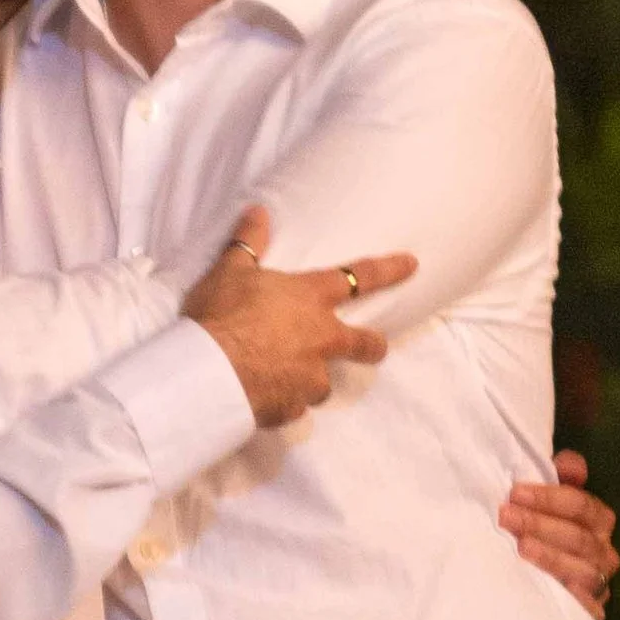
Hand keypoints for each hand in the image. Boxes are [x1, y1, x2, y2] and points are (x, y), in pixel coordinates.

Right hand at [184, 206, 416, 430]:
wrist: (208, 372)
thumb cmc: (221, 314)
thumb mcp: (230, 271)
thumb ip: (248, 242)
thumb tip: (258, 211)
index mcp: (310, 299)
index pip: (359, 278)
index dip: (389, 270)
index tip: (412, 265)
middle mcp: (321, 339)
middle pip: (365, 344)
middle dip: (374, 346)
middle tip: (375, 347)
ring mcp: (310, 378)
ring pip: (325, 383)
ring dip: (312, 378)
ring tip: (287, 377)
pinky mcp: (293, 407)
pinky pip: (295, 406)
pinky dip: (284, 401)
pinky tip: (265, 397)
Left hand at [499, 447, 618, 619]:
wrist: (542, 587)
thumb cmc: (542, 532)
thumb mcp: (547, 501)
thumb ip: (559, 476)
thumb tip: (572, 464)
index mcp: (599, 521)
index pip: (581, 505)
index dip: (549, 497)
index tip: (515, 492)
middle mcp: (604, 552)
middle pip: (578, 537)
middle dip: (540, 524)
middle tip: (506, 516)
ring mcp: (599, 584)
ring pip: (582, 570)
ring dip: (550, 557)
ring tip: (521, 547)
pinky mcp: (591, 613)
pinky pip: (589, 608)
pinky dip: (574, 598)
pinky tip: (553, 588)